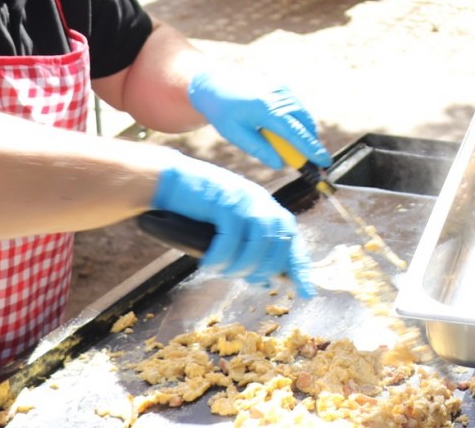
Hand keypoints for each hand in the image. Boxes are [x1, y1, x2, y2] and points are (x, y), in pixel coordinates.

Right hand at [151, 156, 312, 293]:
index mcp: (266, 207)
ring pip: (259, 243)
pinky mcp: (225, 201)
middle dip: (263, 269)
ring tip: (222, 271)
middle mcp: (262, 201)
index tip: (305, 292)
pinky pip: (232, 238)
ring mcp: (245, 198)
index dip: (300, 267)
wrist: (169, 182)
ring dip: (241, 265)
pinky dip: (221, 257)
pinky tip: (208, 263)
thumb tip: (265, 281)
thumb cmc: (196, 211)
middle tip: (241, 278)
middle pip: (279, 243)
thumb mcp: (229, 230)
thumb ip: (249, 249)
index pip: (292, 238)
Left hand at [187, 71, 331, 171]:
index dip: (312, 149)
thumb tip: (280, 164)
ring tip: (292, 147)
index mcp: (265, 109)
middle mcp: (278, 95)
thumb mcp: (235, 134)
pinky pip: (297, 108)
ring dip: (304, 133)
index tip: (325, 162)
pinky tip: (283, 129)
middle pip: (305, 125)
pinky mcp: (282, 86)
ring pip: (303, 116)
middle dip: (311, 144)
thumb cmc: (222, 111)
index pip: (295, 133)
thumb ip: (259, 149)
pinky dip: (297, 121)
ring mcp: (282, 88)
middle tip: (312, 164)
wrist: (214, 81)